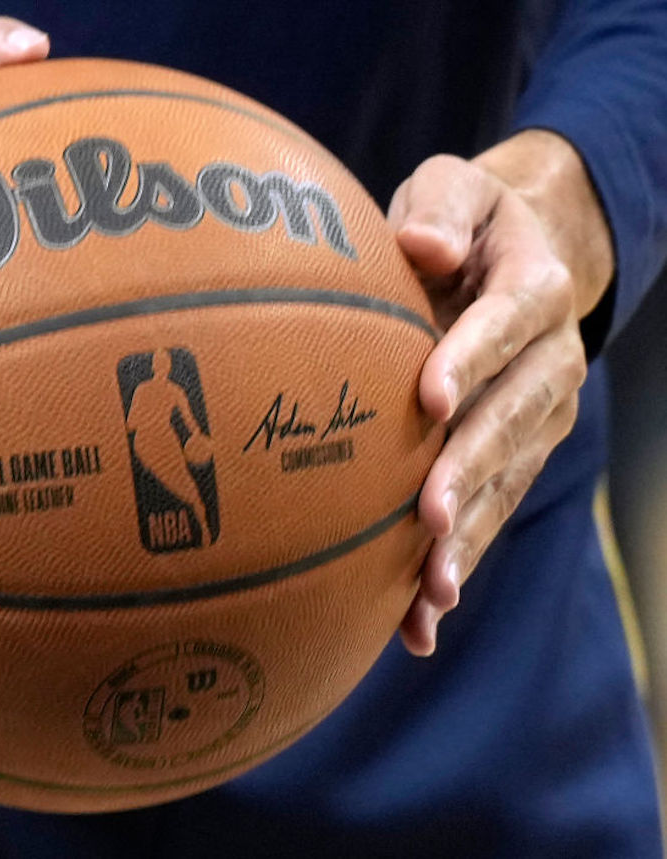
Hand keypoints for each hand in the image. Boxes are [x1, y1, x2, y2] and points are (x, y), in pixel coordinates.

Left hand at [387, 130, 612, 655]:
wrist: (515, 252)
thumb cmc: (463, 218)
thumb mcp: (454, 188)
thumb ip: (440, 206)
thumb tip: (419, 245)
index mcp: (534, 287)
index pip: (504, 323)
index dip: (470, 359)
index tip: (430, 399)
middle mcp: (551, 359)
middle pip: (514, 417)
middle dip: (472, 470)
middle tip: (430, 518)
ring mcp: (541, 413)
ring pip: (508, 479)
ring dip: (471, 536)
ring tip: (431, 590)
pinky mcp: (518, 452)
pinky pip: (494, 510)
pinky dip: (461, 561)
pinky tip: (420, 623)